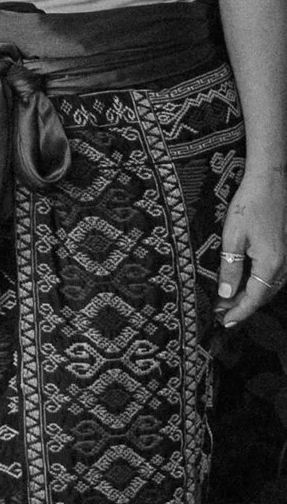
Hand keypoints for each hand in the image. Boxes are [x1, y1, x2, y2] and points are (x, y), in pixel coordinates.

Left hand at [218, 167, 286, 326]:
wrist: (270, 181)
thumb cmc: (250, 205)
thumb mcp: (232, 236)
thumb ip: (230, 267)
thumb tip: (226, 294)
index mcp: (270, 264)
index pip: (254, 298)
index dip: (239, 312)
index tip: (225, 322)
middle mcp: (284, 265)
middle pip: (263, 296)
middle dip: (243, 307)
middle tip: (222, 315)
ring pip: (270, 287)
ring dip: (251, 297)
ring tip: (230, 302)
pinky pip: (275, 276)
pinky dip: (260, 285)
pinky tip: (247, 284)